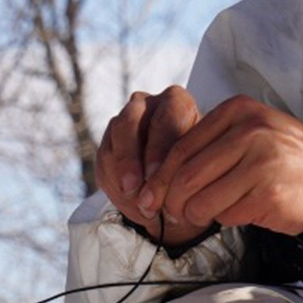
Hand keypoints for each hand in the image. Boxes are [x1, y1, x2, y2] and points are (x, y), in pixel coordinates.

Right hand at [96, 86, 202, 244]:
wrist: (181, 180)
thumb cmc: (196, 168)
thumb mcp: (198, 167)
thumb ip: (182, 170)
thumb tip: (162, 190)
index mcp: (176, 102)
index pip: (165, 116)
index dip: (158, 147)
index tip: (154, 175)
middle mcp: (147, 104)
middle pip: (129, 122)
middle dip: (129, 158)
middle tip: (134, 187)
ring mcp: (123, 121)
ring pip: (112, 143)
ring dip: (120, 174)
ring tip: (132, 199)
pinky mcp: (109, 143)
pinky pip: (103, 161)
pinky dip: (113, 183)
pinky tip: (128, 200)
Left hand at [146, 96, 302, 237]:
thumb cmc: (284, 158)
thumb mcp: (250, 132)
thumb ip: (209, 145)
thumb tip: (157, 179)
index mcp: (238, 111)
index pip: (180, 147)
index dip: (159, 177)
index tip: (149, 196)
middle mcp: (249, 132)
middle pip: (185, 177)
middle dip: (171, 201)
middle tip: (172, 213)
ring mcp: (261, 162)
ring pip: (201, 200)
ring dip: (197, 215)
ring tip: (207, 214)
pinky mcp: (269, 193)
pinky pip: (227, 215)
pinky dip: (226, 219)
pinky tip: (240, 212)